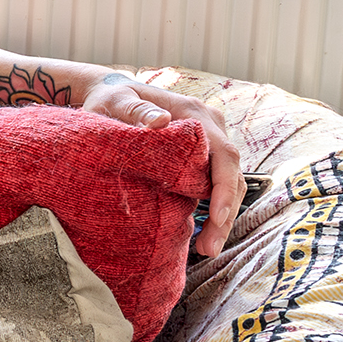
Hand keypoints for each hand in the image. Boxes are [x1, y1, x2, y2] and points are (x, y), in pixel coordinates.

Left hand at [78, 73, 245, 257]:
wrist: (111, 93)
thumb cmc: (111, 98)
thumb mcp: (118, 101)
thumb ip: (137, 111)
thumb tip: (161, 121)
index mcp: (194, 112)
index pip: (223, 153)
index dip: (223, 187)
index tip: (217, 216)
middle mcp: (210, 125)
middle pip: (231, 172)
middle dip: (225, 211)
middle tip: (210, 247)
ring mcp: (208, 140)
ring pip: (227, 181)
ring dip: (221, 216)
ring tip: (207, 248)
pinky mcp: (201, 154)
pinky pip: (213, 182)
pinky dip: (213, 207)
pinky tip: (202, 232)